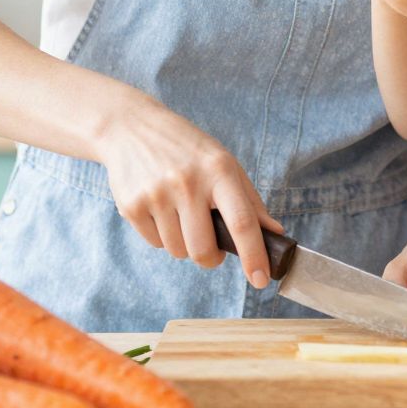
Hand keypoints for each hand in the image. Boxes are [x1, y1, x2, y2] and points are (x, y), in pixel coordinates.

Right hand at [93, 94, 285, 287]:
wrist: (131, 128)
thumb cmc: (187, 149)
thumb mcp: (224, 163)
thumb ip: (250, 201)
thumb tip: (275, 233)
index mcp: (219, 170)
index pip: (241, 222)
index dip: (254, 255)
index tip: (261, 280)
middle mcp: (187, 182)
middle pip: (204, 250)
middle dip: (211, 259)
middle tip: (211, 248)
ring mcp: (157, 194)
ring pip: (178, 251)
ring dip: (184, 244)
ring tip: (180, 214)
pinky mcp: (132, 205)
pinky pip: (155, 244)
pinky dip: (162, 236)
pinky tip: (160, 208)